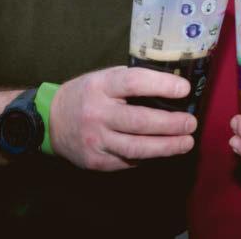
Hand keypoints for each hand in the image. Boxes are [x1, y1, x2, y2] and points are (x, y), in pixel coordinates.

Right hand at [49, 66, 196, 170]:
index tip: (185, 90)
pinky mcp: (96, 161)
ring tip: (186, 143)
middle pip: (139, 121)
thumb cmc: (86, 94)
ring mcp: (96, 140)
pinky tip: (162, 151)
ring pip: (136, 147)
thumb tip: (171, 86)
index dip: (161, 85)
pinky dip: (148, 157)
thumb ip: (131, 81)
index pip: (134, 82)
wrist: (49, 121)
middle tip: (191, 123)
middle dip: (170, 124)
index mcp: (100, 86)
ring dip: (166, 147)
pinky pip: (128, 161)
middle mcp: (97, 112)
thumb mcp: (103, 78)